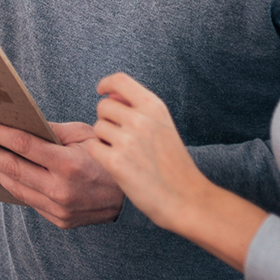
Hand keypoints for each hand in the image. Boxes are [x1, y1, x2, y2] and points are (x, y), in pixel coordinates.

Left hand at [0, 120, 123, 228]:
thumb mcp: (85, 135)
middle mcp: (61, 189)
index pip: (22, 145)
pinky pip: (29, 200)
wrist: (129, 198)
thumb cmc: (107, 158)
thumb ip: (53, 130)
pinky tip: (1, 175)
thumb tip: (22, 122)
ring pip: (16, 187)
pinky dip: (13, 186)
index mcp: (68, 164)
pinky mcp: (58, 220)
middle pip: (12, 168)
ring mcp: (59, 208)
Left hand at [79, 73, 204, 230]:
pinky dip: (99, 155)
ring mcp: (127, 140)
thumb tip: (108, 94)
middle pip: (103, 106)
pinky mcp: (115, 162)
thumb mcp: (163, 126)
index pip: (120, 80)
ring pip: (97, 128)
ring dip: (104, 139)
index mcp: (154, 107)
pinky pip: (92, 147)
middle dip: (107, 120)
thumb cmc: (174, 164)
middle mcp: (140, 119)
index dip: (106, 84)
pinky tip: (116, 164)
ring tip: (125, 154)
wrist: (187, 199)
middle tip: (121, 138)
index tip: (101, 91)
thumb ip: (137, 108)